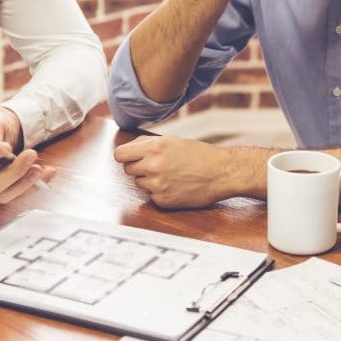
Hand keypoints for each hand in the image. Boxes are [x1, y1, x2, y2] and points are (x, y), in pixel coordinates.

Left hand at [113, 135, 233, 207]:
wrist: (221, 172)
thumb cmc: (199, 154)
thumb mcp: (172, 140)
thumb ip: (147, 143)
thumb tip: (128, 148)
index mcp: (154, 147)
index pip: (119, 155)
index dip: (124, 156)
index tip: (129, 158)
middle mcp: (153, 165)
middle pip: (127, 170)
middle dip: (138, 167)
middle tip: (156, 166)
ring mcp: (157, 184)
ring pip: (139, 183)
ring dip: (149, 180)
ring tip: (169, 175)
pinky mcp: (163, 200)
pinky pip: (151, 195)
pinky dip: (160, 192)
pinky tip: (175, 186)